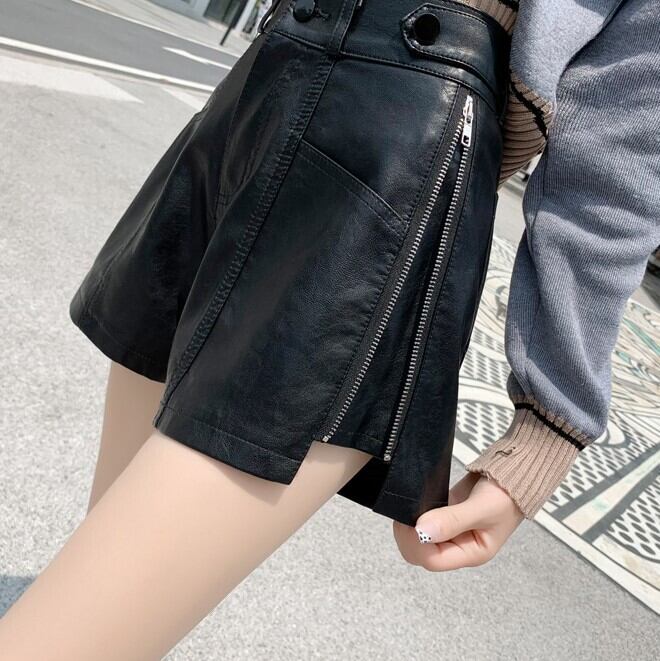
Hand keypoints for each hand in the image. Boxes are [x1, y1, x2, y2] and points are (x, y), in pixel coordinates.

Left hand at [393, 472, 524, 570]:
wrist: (514, 473)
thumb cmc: (508, 496)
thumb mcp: (482, 509)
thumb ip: (452, 520)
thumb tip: (422, 531)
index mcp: (471, 553)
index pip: (433, 560)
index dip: (416, 543)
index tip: (409, 522)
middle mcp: (459, 545)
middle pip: (421, 553)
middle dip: (408, 536)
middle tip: (406, 512)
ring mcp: (451, 530)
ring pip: (418, 537)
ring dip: (410, 523)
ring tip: (412, 504)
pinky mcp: (445, 514)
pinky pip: (423, 520)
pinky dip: (415, 512)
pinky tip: (418, 500)